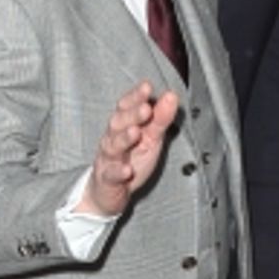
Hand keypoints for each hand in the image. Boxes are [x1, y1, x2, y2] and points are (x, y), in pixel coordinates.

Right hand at [78, 82, 178, 219]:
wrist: (108, 191)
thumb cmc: (130, 159)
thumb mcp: (150, 138)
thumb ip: (160, 118)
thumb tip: (171, 96)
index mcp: (123, 125)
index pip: (126, 106)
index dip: (135, 97)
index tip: (147, 87)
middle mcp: (112, 138)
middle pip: (118, 123)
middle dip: (131, 115)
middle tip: (146, 109)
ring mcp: (108, 159)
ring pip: (112, 146)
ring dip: (123, 139)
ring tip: (135, 133)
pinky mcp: (107, 179)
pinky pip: (110, 175)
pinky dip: (118, 171)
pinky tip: (127, 170)